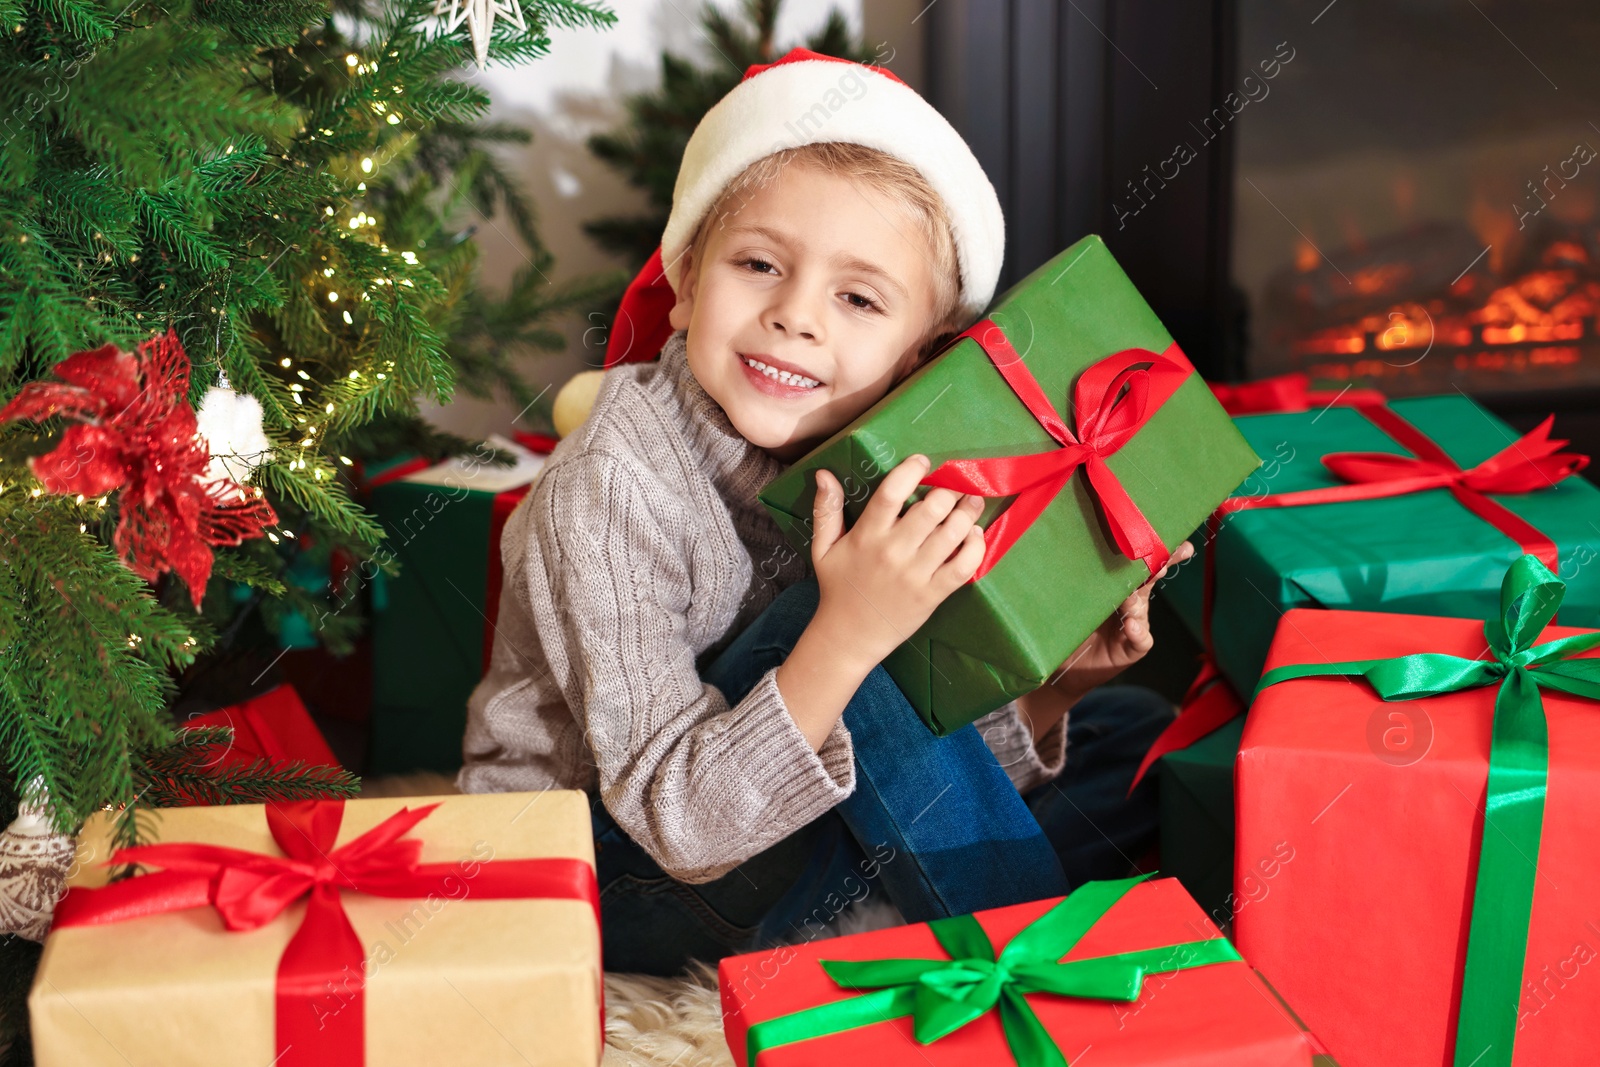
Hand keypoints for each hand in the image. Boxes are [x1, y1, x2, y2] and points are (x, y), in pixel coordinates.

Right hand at [806, 454, 985, 669]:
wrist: (850, 636)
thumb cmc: (839, 587)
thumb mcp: (823, 548)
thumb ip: (826, 510)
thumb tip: (824, 473)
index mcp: (866, 536)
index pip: (892, 493)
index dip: (912, 470)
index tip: (923, 461)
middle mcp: (893, 552)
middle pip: (931, 509)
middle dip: (948, 490)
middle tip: (953, 486)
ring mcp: (916, 574)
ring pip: (952, 534)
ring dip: (967, 512)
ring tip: (971, 502)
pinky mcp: (933, 594)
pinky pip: (964, 566)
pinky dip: (976, 546)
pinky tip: (974, 534)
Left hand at [1048, 540, 1194, 703]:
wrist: (1064, 665)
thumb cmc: (1067, 621)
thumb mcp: (1072, 593)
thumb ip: (1078, 574)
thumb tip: (1070, 540)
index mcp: (1119, 582)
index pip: (1138, 561)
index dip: (1155, 548)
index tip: (1166, 534)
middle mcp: (1131, 600)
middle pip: (1149, 580)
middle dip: (1158, 569)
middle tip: (1161, 562)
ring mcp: (1134, 624)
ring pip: (1141, 608)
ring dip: (1137, 601)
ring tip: (1130, 597)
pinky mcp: (1131, 648)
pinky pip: (1141, 640)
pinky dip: (1138, 633)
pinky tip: (1131, 627)